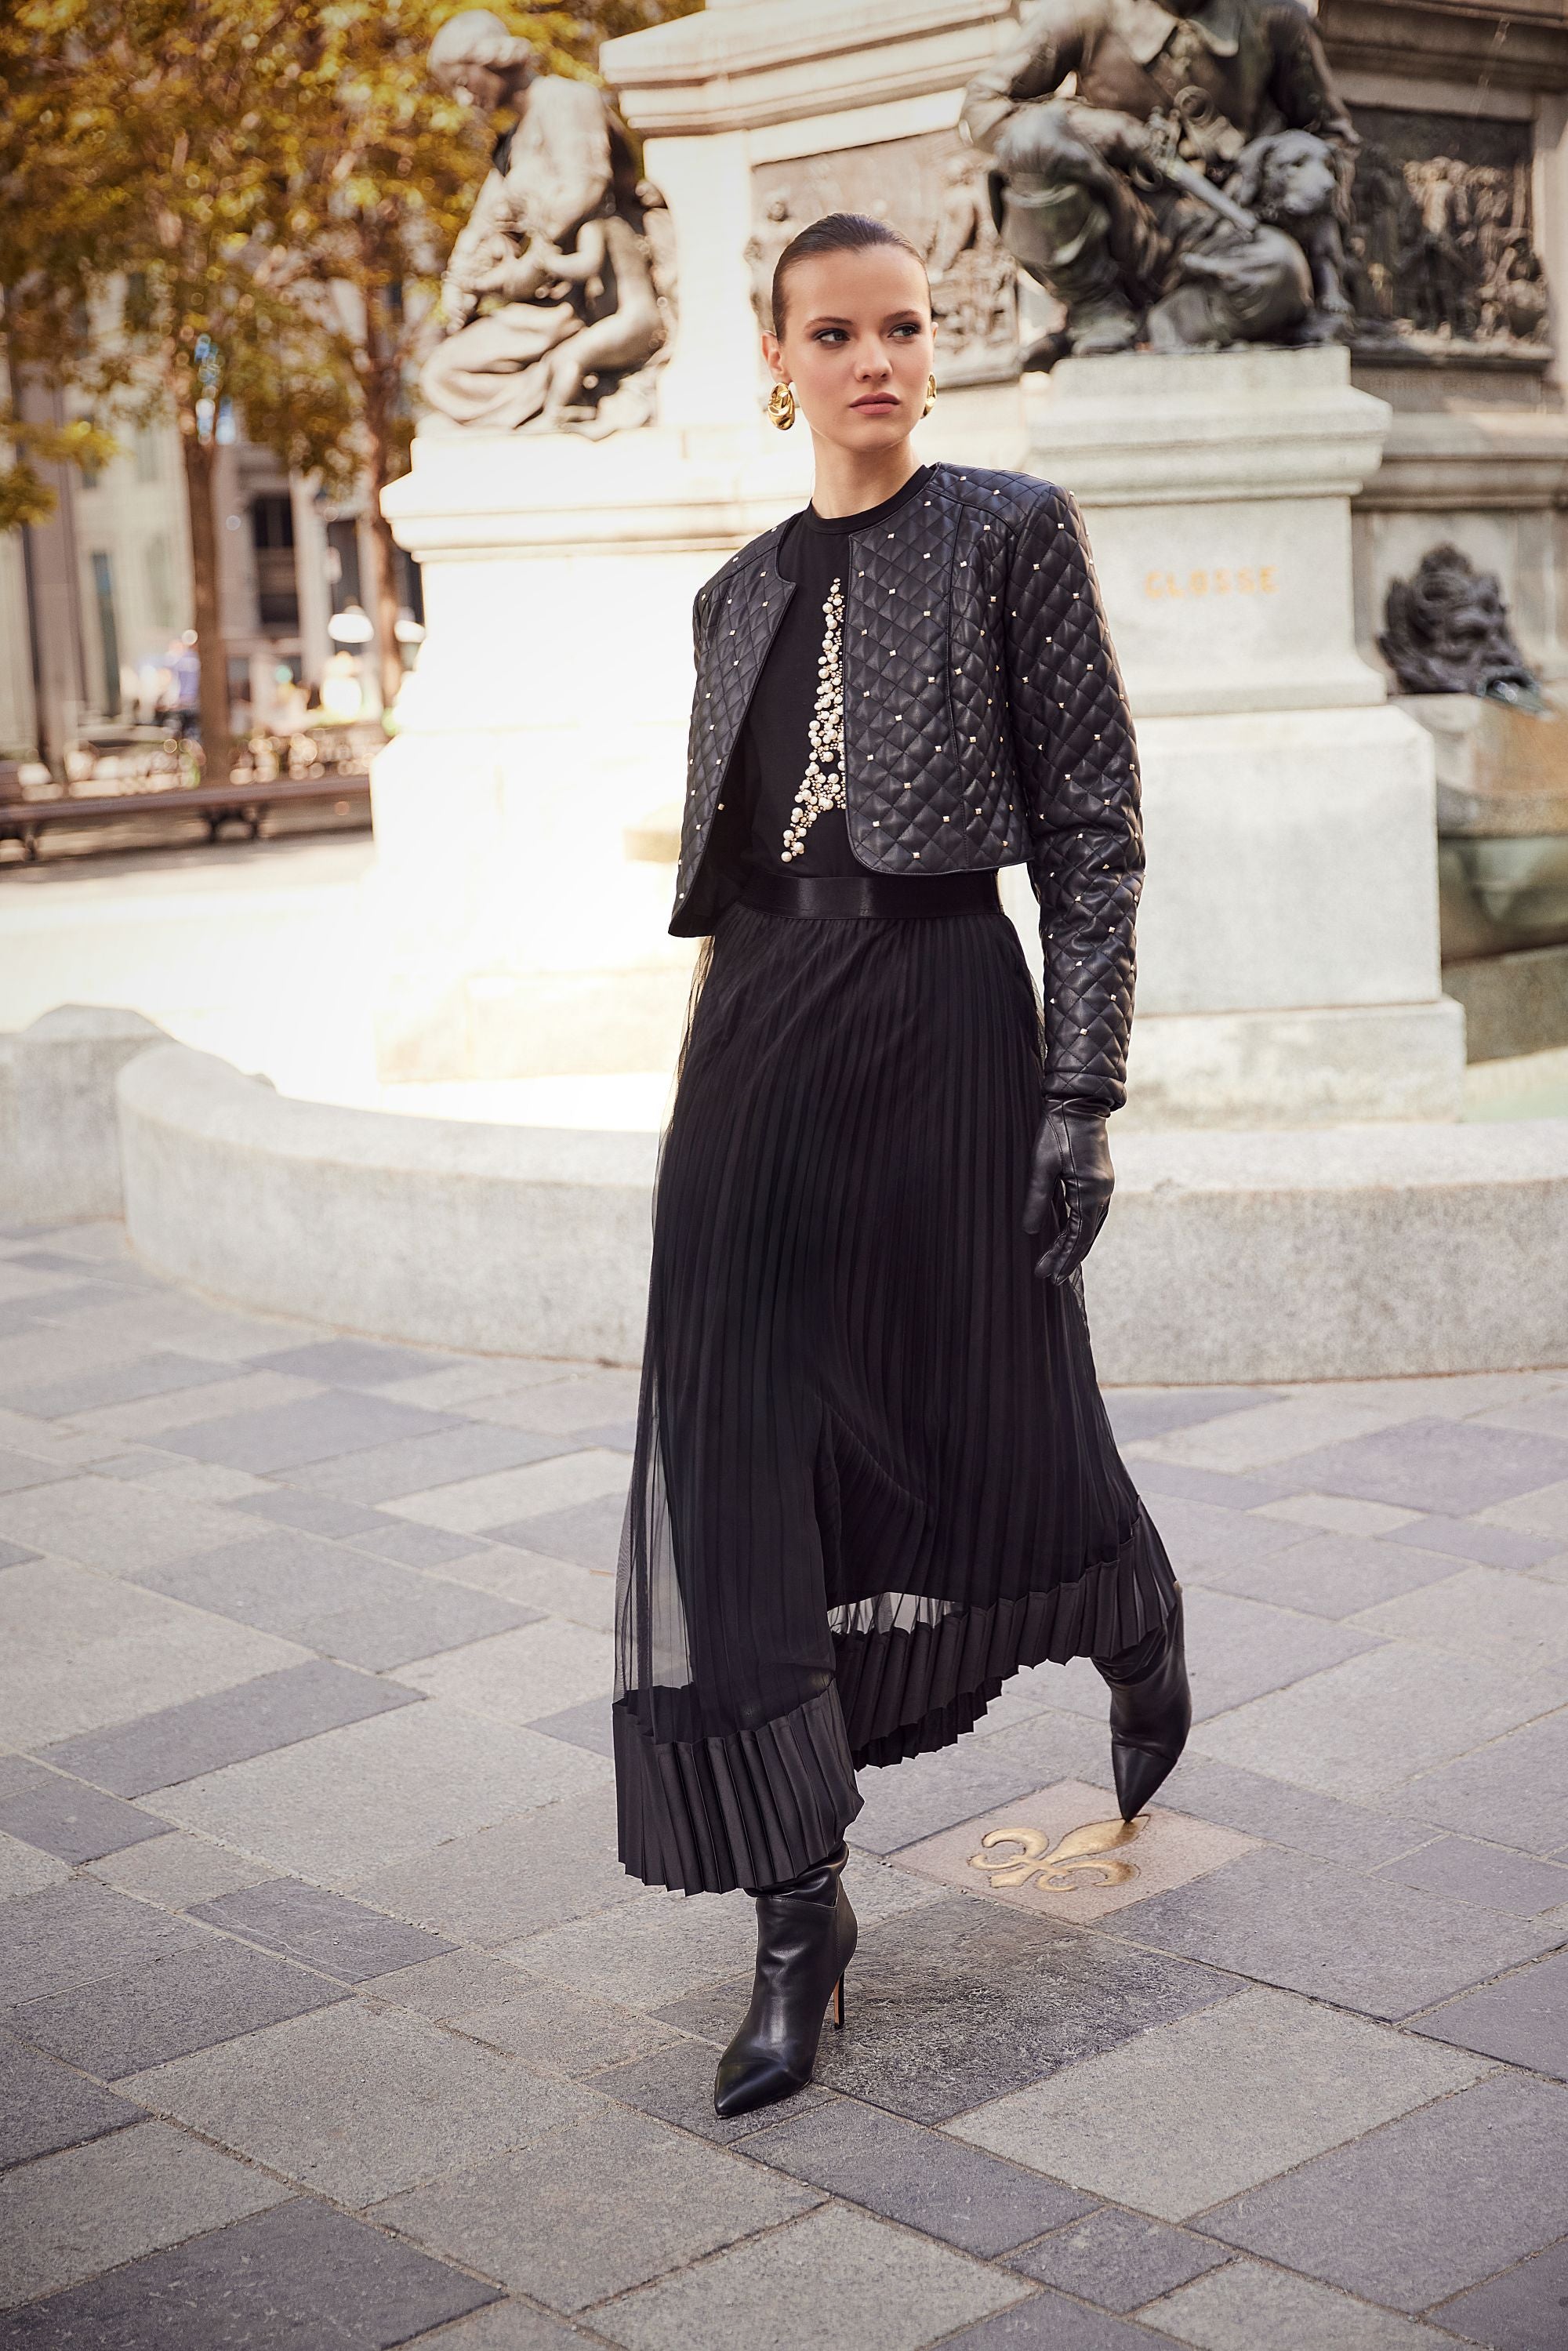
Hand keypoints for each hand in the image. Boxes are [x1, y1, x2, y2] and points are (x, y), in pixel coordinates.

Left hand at [1023, 1102, 1114, 1282]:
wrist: (1080, 1102)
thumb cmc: (1058, 1130)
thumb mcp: (1040, 1164)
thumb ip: (1036, 1198)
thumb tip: (1029, 1231)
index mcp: (1089, 1191)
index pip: (1078, 1237)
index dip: (1062, 1258)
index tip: (1046, 1275)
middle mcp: (1102, 1193)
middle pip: (1087, 1236)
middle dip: (1068, 1259)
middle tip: (1050, 1278)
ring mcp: (1104, 1186)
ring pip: (1092, 1227)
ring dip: (1076, 1247)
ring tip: (1058, 1264)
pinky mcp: (1101, 1179)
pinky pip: (1093, 1214)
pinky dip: (1082, 1230)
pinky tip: (1071, 1236)